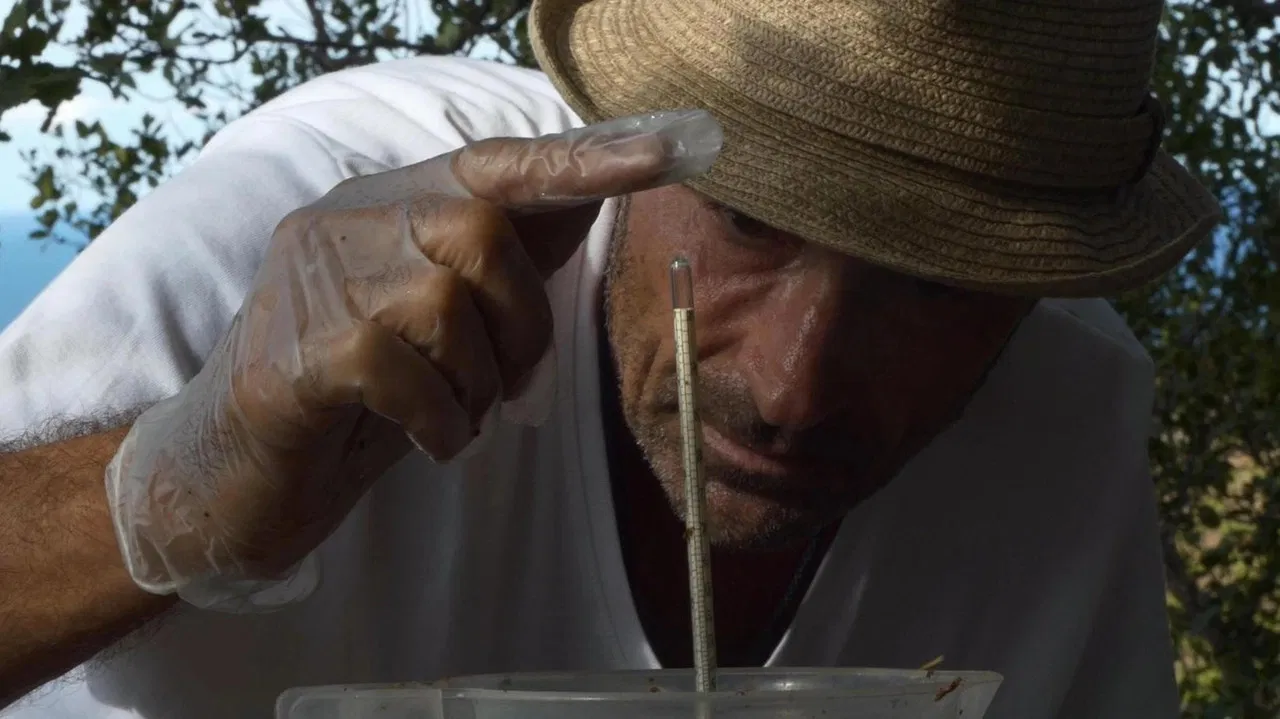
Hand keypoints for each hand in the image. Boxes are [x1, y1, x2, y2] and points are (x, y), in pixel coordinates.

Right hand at [104, 110, 722, 610]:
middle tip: (506, 385)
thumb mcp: (441, 324)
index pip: (493, 164)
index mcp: (390, 206)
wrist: (241, 470)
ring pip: (446, 304)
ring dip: (478, 383)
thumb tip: (587, 204)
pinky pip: (406, 374)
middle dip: (522, 323)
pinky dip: (442, 422)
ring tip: (456, 415)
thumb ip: (500, 265)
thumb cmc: (361, 392)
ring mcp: (312, 281)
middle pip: (481, 231)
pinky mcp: (295, 353)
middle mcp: (345, 221)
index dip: (580, 160)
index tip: (665, 151)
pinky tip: (431, 441)